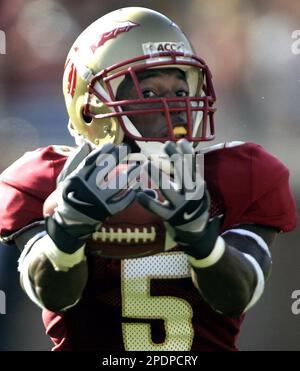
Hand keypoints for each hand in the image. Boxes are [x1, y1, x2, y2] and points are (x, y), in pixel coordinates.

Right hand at [46, 143, 138, 252]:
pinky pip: (121, 202)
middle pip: (105, 169)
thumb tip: (86, 145)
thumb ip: (74, 162)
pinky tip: (136, 187)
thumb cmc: (68, 197)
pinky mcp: (106, 212)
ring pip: (116, 184)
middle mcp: (87, 188)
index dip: (104, 151)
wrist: (68, 223)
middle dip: (117, 156)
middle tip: (126, 149)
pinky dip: (129, 195)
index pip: (92, 160)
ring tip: (136, 166)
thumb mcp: (65, 179)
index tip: (113, 145)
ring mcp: (97, 200)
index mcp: (77, 179)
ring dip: (128, 174)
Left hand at [136, 140, 220, 258]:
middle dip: (174, 158)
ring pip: (167, 189)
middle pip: (182, 174)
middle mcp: (191, 195)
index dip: (187, 153)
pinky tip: (138, 193)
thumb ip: (190, 170)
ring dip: (156, 175)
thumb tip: (182, 147)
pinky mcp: (170, 217)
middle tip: (165, 145)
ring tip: (147, 164)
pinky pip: (157, 209)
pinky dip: (147, 201)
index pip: (194, 166)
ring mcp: (181, 207)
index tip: (179, 142)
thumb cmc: (192, 200)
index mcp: (199, 186)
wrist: (195, 228)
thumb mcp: (196, 186)